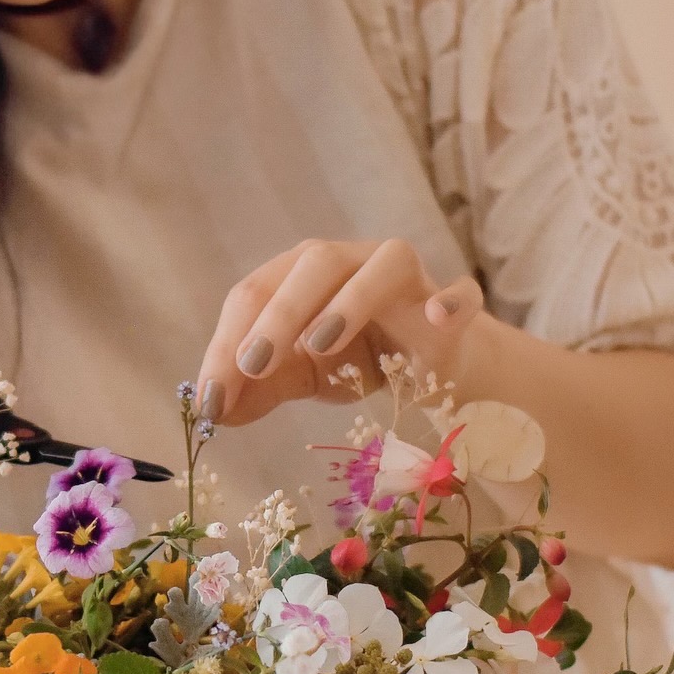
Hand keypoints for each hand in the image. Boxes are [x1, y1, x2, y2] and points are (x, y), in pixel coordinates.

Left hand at [194, 238, 484, 425]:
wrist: (435, 368)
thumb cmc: (360, 359)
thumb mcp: (302, 376)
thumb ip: (259, 388)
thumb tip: (212, 412)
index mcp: (304, 272)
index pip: (256, 292)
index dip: (227, 342)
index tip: (212, 400)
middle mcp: (354, 260)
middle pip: (313, 266)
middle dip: (278, 314)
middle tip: (252, 364)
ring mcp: (408, 278)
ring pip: (382, 266)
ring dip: (350, 300)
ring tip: (319, 345)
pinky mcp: (456, 304)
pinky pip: (462, 294)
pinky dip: (452, 301)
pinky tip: (438, 317)